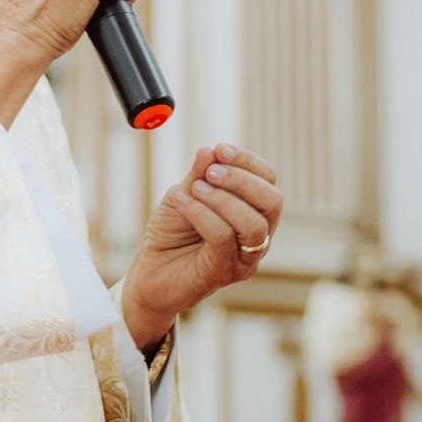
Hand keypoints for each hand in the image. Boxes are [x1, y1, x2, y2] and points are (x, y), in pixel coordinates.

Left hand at [120, 145, 282, 353]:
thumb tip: (210, 151)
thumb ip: (198, 175)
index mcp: (252, 210)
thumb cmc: (171, 233)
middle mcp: (257, 236)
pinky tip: (182, 202)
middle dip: (242, 180)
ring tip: (196, 188)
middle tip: (210, 171)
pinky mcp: (224, 272)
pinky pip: (224, 238)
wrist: (149, 271)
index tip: (220, 149)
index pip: (268, 180)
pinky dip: (202, 214)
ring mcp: (244, 257)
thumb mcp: (183, 194)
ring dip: (223, 199)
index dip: (248, 161)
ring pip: (254, 225)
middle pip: (273, 202)